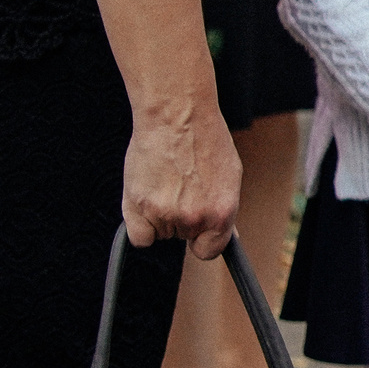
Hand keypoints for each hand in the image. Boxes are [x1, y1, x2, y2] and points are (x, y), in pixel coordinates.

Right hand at [121, 108, 243, 259]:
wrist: (178, 116)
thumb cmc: (205, 140)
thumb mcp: (230, 175)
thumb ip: (224, 208)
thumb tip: (225, 236)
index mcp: (222, 212)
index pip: (209, 251)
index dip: (202, 240)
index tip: (197, 231)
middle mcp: (195, 218)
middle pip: (182, 237)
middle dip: (181, 218)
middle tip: (181, 188)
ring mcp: (165, 214)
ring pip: (159, 233)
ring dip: (160, 216)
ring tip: (165, 183)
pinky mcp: (138, 207)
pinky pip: (138, 237)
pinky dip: (139, 224)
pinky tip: (146, 199)